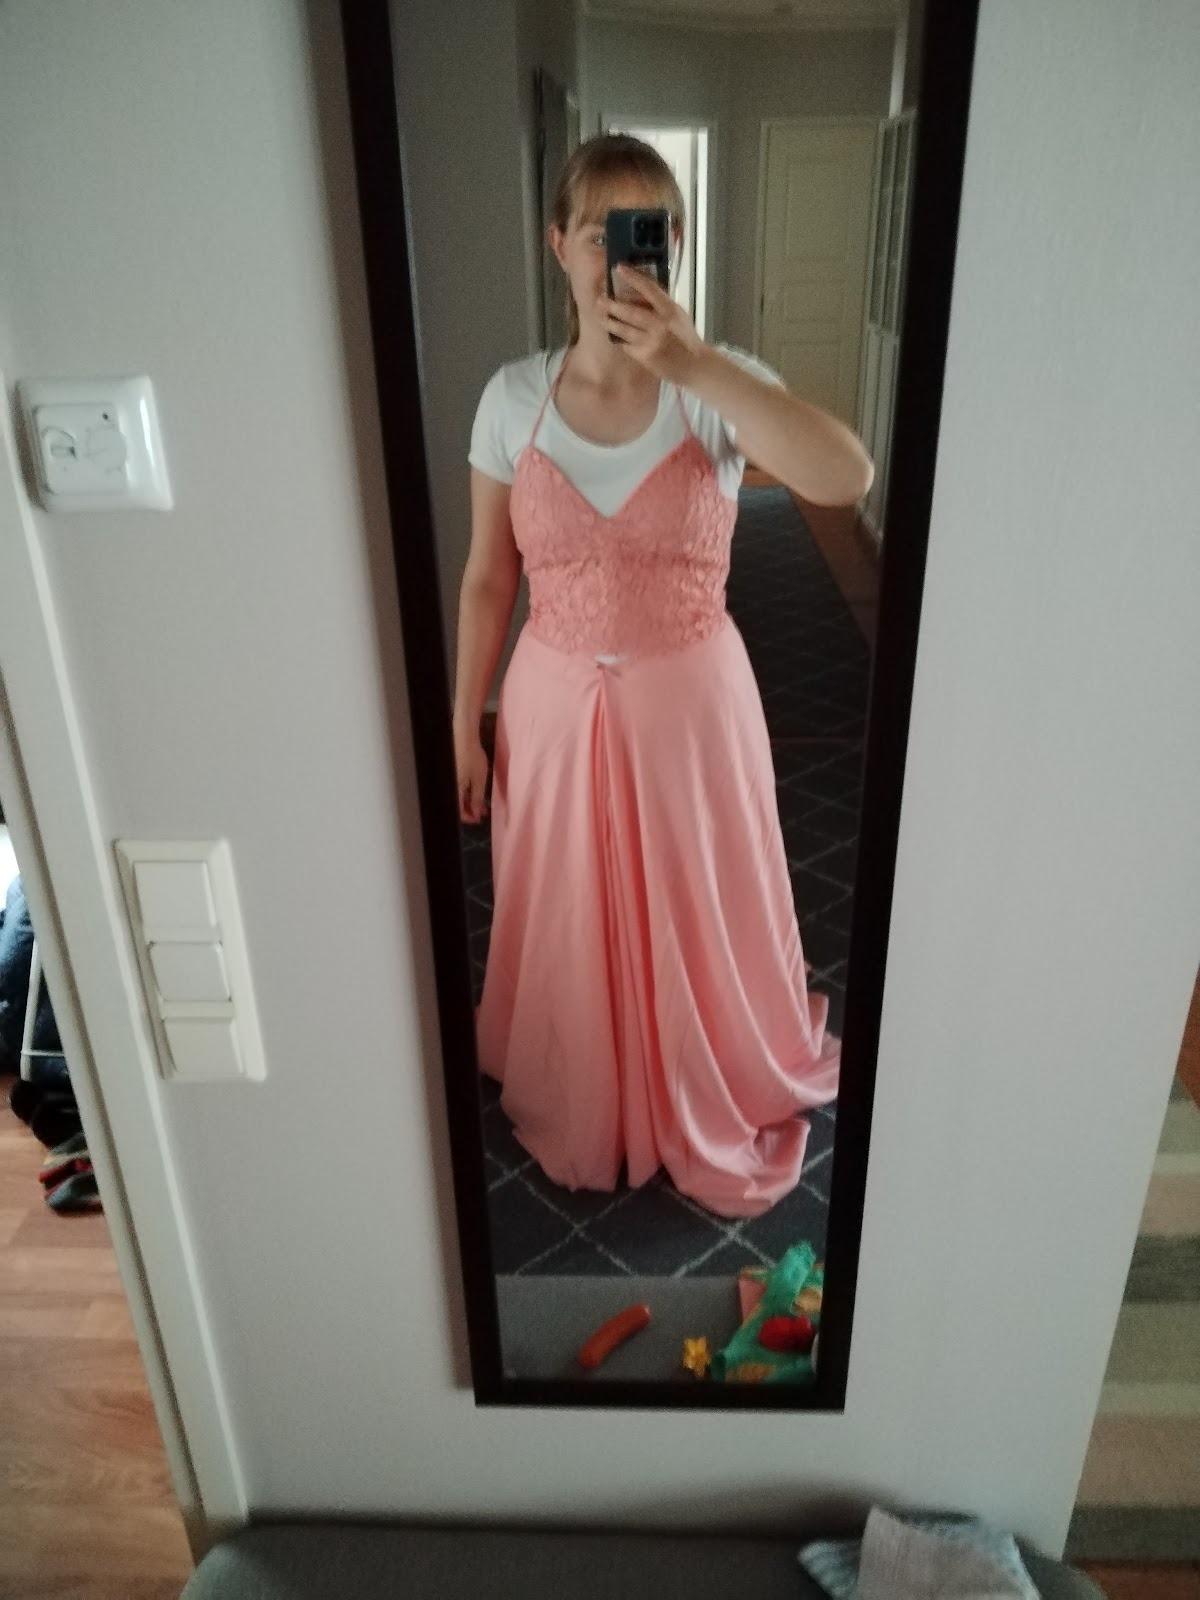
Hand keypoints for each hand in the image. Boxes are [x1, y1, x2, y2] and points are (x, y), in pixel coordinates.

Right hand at [455, 730, 489, 823]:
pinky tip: (474, 790)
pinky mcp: (451, 772)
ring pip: (457, 796)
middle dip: (470, 810)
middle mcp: (448, 786)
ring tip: (482, 802)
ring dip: (468, 801)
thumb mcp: (479, 780)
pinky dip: (465, 792)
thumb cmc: (472, 756)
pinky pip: (456, 787)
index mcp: (453, 789)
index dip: (469, 818)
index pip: (458, 811)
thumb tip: (477, 814)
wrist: (463, 735)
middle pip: (456, 804)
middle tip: (482, 811)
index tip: (480, 819)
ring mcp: (449, 778)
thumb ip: (477, 798)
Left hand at [603, 264, 706, 385]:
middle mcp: (659, 324)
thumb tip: (640, 291)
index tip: (619, 268)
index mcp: (669, 310)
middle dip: (612, 304)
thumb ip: (661, 304)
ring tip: (599, 316)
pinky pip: (626, 345)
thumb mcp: (678, 315)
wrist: (695, 365)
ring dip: (609, 322)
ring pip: (623, 329)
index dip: (633, 278)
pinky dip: (619, 339)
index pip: (649, 289)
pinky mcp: (645, 357)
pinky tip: (614, 334)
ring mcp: (650, 342)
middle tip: (599, 298)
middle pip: (629, 311)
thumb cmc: (686, 338)